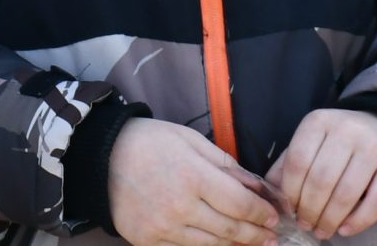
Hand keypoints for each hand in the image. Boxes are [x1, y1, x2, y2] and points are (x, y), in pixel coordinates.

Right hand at [106, 117, 279, 245]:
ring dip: (236, 245)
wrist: (101, 157)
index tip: (274, 216)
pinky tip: (220, 243)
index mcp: (193, 176)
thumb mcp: (191, 141)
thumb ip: (227, 165)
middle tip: (272, 237)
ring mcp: (163, 227)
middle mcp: (180, 206)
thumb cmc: (150, 142)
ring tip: (252, 242)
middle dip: (257, 235)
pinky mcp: (148, 241)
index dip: (262, 214)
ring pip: (211, 245)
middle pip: (230, 229)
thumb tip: (258, 187)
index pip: (240, 204)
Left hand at [263, 109, 376, 239]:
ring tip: (322, 231)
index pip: (298, 162)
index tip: (290, 211)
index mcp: (319, 122)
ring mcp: (374, 147)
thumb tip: (271, 196)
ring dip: (330, 219)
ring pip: (347, 193)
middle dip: (310, 210)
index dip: (291, 192)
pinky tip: (345, 230)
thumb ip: (289, 165)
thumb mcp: (311, 143)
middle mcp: (347, 130)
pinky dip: (359, 222)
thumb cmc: (339, 142)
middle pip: (321, 179)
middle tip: (306, 225)